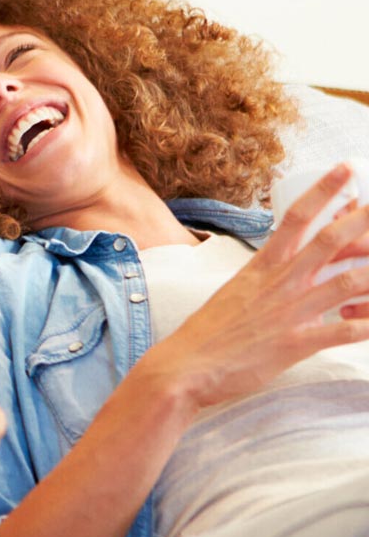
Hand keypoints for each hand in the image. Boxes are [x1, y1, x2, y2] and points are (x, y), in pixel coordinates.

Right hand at [148, 163, 368, 409]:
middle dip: (364, 218)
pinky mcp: (296, 344)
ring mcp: (290, 312)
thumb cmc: (208, 333)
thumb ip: (266, 278)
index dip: (324, 191)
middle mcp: (280, 283)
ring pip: (349, 282)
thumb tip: (286, 266)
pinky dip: (368, 325)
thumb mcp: (236, 292)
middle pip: (331, 240)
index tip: (346, 170)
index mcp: (262, 267)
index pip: (296, 218)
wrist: (185, 367)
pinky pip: (345, 332)